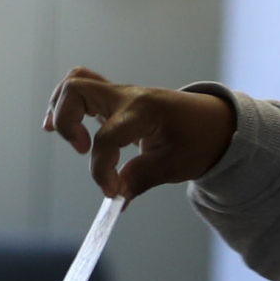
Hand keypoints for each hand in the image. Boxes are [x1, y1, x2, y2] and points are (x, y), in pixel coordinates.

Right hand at [42, 69, 236, 199]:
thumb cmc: (200, 141)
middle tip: (82, 149)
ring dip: (62, 109)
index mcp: (144, 111)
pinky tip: (64, 128)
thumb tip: (115, 197)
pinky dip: (68, 106)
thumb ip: (140, 179)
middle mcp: (127, 97)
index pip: (106, 137)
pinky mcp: (117, 101)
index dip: (102, 170)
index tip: (112, 192)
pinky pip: (83, 90)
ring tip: (67, 137)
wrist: (217, 122)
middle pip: (77, 89)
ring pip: (76, 82)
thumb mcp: (176, 165)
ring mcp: (120, 95)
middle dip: (67, 121)